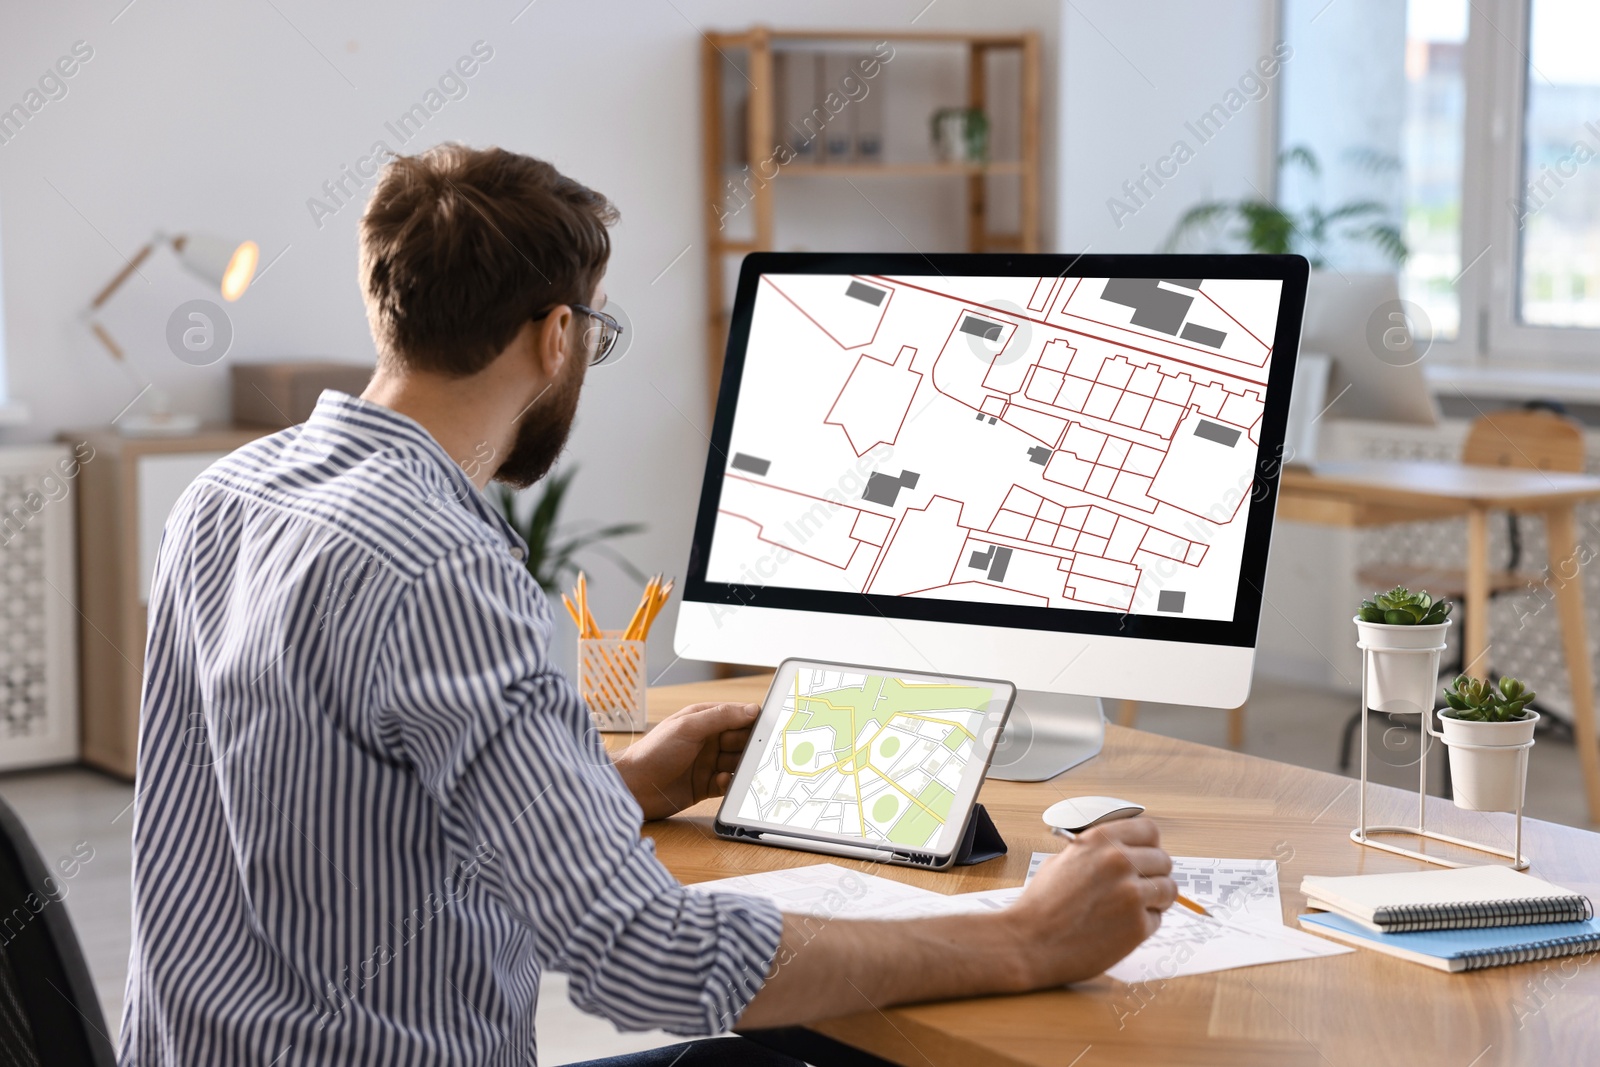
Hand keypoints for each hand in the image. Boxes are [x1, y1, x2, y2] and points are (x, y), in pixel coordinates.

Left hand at [613, 702, 759, 820]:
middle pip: (742, 741)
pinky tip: (722, 782)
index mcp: (704, 720)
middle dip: (752, 746)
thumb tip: (751, 709)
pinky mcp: (705, 785)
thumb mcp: (688, 727)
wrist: (632, 786)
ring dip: (743, 766)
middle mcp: (708, 741)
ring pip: (737, 763)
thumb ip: (720, 717)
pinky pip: (727, 784)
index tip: (773, 726)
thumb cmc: (654, 751)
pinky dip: (729, 784)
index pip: (738, 716)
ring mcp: (707, 763)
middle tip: (764, 752)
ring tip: (748, 769)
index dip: (755, 721)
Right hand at [1003, 818, 1175, 986]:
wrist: (1029, 942)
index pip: (1149, 830)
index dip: (1149, 845)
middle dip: (1154, 874)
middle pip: (1163, 860)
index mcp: (1101, 839)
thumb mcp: (1064, 861)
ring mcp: (1132, 894)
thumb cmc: (1041, 905)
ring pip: (1168, 890)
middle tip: (1139, 887)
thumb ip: (1096, 854)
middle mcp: (1120, 861)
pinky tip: (1118, 928)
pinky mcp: (1137, 925)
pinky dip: (1143, 925)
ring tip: (1131, 909)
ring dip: (1155, 899)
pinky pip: (1156, 920)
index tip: (1146, 855)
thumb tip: (1122, 855)